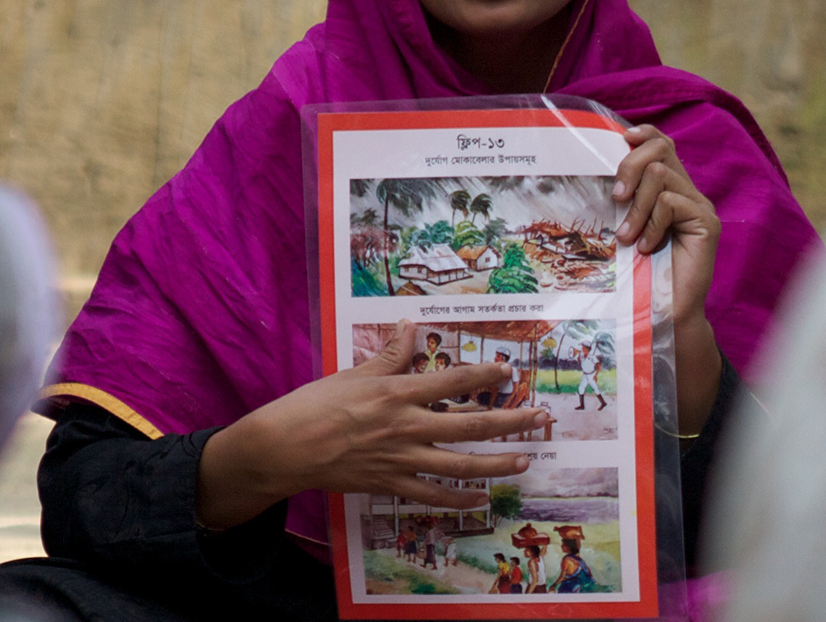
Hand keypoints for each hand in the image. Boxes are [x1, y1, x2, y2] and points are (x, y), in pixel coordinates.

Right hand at [196, 320, 553, 528]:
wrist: (284, 448)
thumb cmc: (315, 406)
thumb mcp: (354, 374)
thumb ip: (390, 355)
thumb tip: (410, 326)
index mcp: (397, 393)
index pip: (452, 381)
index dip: (484, 377)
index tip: (510, 373)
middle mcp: (406, 426)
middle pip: (470, 424)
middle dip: (511, 422)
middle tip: (541, 418)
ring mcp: (401, 459)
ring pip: (460, 464)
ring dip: (496, 463)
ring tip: (525, 460)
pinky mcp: (390, 484)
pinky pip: (433, 495)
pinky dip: (460, 498)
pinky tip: (482, 497)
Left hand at [613, 125, 718, 326]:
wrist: (664, 313)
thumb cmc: (640, 274)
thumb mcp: (626, 228)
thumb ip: (624, 201)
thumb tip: (601, 175)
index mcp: (670, 190)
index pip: (663, 143)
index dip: (645, 134)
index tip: (622, 137)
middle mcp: (688, 193)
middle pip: (661, 149)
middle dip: (630, 165)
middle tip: (616, 198)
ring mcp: (700, 207)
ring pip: (660, 174)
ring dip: (636, 206)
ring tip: (627, 237)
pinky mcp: (706, 223)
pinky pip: (670, 202)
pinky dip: (652, 224)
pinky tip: (647, 248)